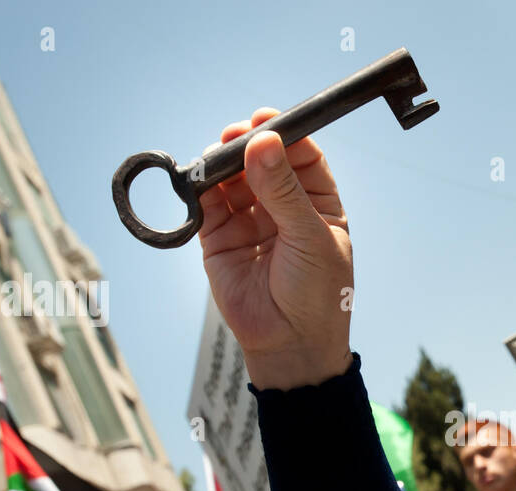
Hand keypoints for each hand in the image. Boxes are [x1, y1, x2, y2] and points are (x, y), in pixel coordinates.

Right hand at [199, 108, 353, 390]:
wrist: (289, 344)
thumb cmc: (316, 295)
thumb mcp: (310, 238)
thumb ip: (285, 191)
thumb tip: (264, 143)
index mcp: (316, 203)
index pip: (300, 156)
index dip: (285, 134)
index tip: (267, 120)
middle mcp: (281, 205)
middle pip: (262, 159)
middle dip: (247, 144)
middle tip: (235, 136)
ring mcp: (249, 219)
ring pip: (231, 177)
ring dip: (222, 163)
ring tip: (217, 160)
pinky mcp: (219, 235)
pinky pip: (206, 202)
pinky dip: (200, 188)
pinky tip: (200, 181)